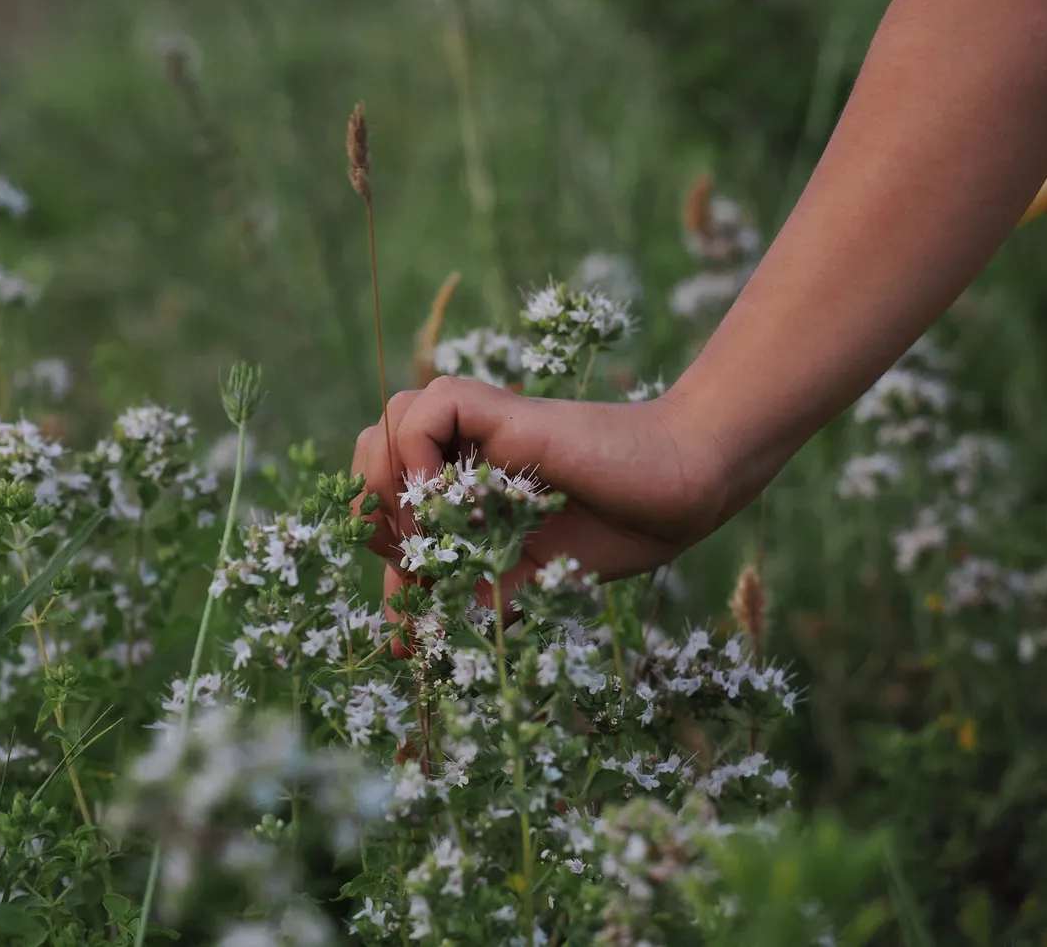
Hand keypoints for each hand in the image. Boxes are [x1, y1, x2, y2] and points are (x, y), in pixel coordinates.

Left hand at [349, 377, 726, 643]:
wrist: (677, 495)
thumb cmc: (614, 531)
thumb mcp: (521, 581)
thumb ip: (463, 595)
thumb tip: (400, 639)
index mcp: (462, 483)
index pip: (383, 507)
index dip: (382, 560)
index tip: (405, 629)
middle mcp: (461, 448)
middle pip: (369, 461)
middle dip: (378, 522)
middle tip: (423, 569)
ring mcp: (477, 425)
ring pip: (384, 427)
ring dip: (392, 488)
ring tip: (434, 535)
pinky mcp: (498, 407)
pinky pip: (422, 410)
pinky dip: (418, 457)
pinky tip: (451, 501)